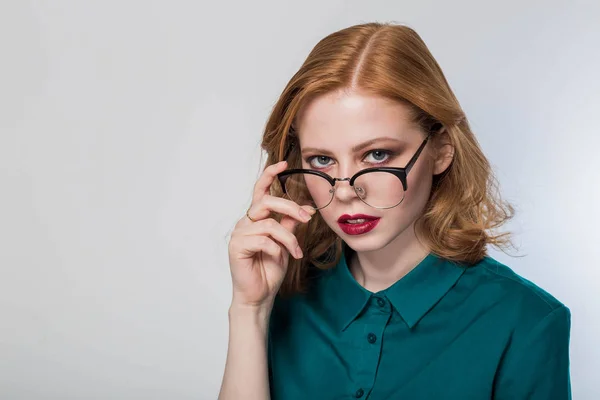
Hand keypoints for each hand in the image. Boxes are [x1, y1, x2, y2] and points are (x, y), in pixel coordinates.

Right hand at [227, 160, 315, 308]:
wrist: (259, 295)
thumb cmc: (269, 269)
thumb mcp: (285, 243)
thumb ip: (291, 224)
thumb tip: (307, 208)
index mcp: (256, 218)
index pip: (260, 190)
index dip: (270, 175)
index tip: (284, 164)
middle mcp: (245, 222)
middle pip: (266, 201)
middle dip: (290, 207)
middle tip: (308, 219)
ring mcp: (239, 233)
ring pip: (269, 223)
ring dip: (289, 238)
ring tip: (296, 252)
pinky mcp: (236, 246)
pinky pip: (263, 240)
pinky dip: (278, 248)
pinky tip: (282, 258)